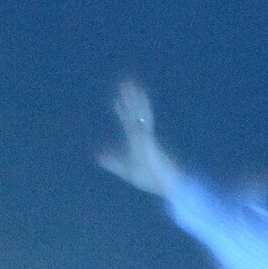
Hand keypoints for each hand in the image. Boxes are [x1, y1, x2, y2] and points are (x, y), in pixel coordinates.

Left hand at [97, 80, 180, 197]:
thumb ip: (113, 162)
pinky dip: (139, 115)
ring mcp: (146, 137)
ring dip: (135, 100)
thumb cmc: (150, 177)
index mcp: (137, 142)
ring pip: (139, 114)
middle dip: (130, 99)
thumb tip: (98, 155)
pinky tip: (135, 106)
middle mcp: (142, 136)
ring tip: (130, 86)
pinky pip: (142, 126)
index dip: (122, 110)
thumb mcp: (126, 170)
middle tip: (125, 83)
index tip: (117, 99)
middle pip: (134, 113)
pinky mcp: (148, 142)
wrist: (168, 185)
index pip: (128, 122)